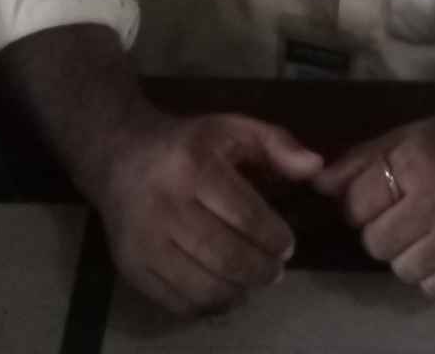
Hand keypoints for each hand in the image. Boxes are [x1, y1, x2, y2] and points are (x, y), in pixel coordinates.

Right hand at [94, 109, 322, 314]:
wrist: (118, 154)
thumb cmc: (188, 144)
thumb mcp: (232, 129)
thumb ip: (277, 144)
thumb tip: (315, 167)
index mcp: (194, 165)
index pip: (244, 214)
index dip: (274, 237)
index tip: (288, 245)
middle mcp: (165, 204)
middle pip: (225, 256)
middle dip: (261, 270)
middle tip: (276, 270)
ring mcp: (144, 241)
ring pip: (202, 286)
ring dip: (238, 292)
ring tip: (252, 282)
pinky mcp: (130, 267)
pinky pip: (177, 302)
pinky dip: (208, 305)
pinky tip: (224, 291)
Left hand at [313, 99, 434, 298]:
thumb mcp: (406, 136)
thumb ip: (360, 161)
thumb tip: (317, 185)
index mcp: (415, 162)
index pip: (356, 205)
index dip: (358, 204)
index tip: (374, 197)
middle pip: (375, 242)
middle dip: (379, 229)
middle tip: (399, 213)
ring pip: (401, 270)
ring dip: (403, 253)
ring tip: (421, 229)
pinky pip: (433, 288)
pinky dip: (429, 272)